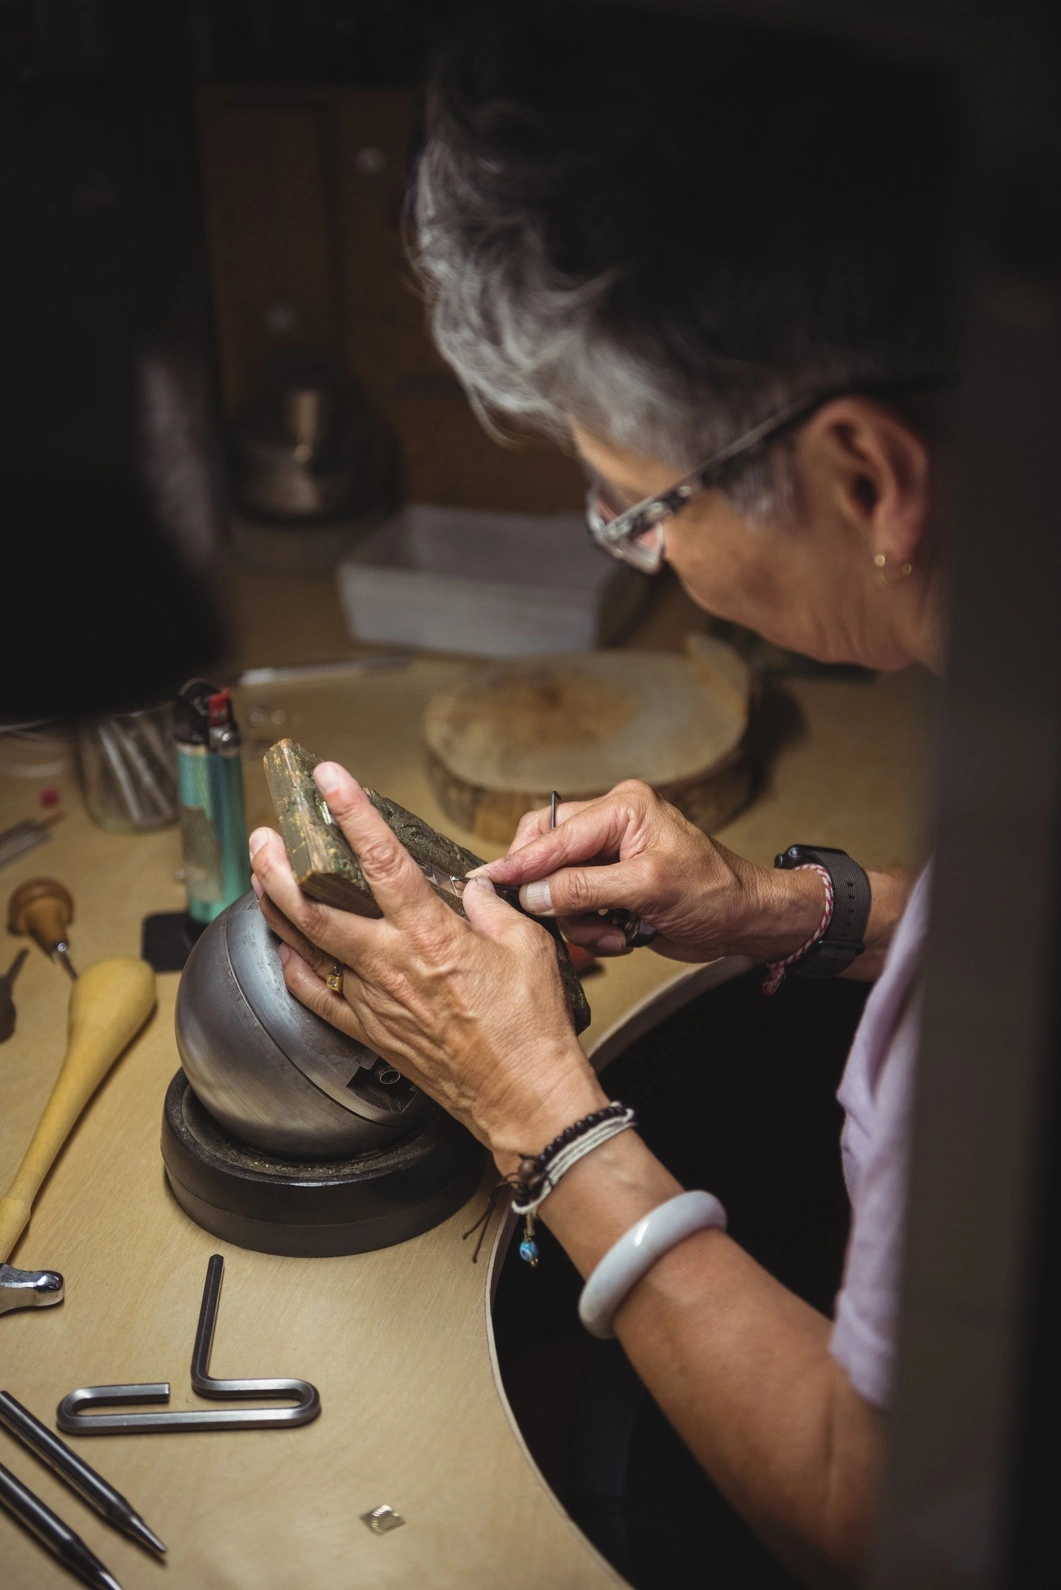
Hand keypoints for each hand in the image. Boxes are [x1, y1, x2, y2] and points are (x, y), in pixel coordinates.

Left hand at [248, 762, 605, 1169]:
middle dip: (282, 866)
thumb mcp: (527, 947)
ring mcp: (375, 1002)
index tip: (331, 780)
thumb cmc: (532, 1029)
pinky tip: (283, 948)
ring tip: (260, 877)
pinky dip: (293, 968)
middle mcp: (393, 966)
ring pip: (307, 947)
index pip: (382, 861)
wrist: (524, 1097)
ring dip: (277, 908)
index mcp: (432, 937)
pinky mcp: (371, 1033)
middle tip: (264, 836)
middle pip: (317, 907)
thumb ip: (490, 909)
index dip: (353, 814)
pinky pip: (317, 997)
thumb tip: (469, 889)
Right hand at [474, 779, 824, 963]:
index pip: (554, 834)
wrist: (747, 921)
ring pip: (558, 888)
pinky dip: (593, 929)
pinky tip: (623, 937)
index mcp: (621, 808)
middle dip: (556, 897)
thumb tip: (532, 893)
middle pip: (547, 856)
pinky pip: (576, 907)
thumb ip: (585, 887)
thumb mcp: (648, 887)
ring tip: (615, 934)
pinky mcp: (611, 885)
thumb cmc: (715, 892)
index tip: (487, 882)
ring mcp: (610, 857)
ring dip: (581, 921)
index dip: (520, 862)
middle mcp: (611, 825)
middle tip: (568, 921)